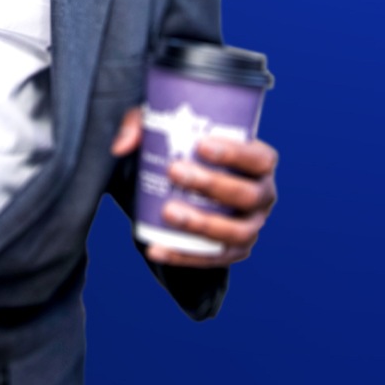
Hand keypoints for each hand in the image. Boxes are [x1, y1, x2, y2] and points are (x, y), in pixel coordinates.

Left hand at [111, 108, 278, 268]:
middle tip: (174, 171)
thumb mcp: (165, 128)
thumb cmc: (185, 148)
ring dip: (202, 224)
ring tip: (169, 212)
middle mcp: (263, 196)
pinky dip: (184, 255)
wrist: (189, 183)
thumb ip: (140, 126)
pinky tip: (156, 248)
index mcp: (260, 163)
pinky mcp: (234, 251)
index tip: (200, 144)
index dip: (236, 153)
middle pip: (247, 195)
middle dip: (211, 184)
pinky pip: (213, 259)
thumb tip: (120, 146)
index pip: (260, 158)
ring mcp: (251, 227)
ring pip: (236, 232)